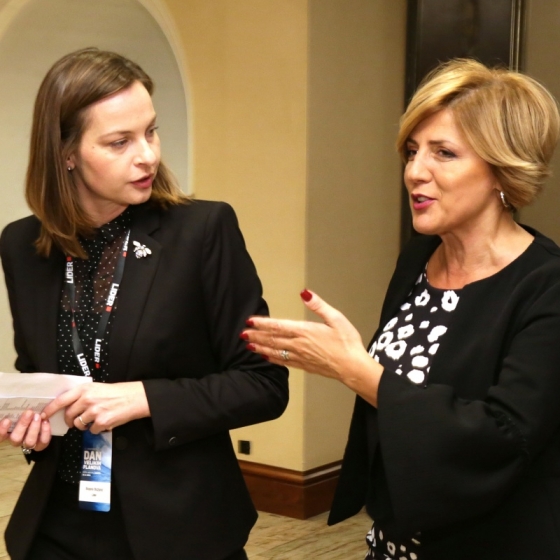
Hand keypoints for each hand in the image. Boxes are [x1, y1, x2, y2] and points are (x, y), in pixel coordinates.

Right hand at [0, 410, 51, 452]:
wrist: (45, 410)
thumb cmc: (29, 408)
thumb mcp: (20, 406)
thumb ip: (14, 407)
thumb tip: (5, 402)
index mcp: (8, 431)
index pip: (1, 436)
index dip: (2, 431)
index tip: (7, 420)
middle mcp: (17, 438)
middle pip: (15, 438)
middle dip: (22, 425)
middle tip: (29, 412)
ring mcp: (29, 442)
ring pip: (29, 442)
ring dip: (34, 429)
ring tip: (38, 416)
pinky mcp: (41, 443)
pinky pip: (43, 441)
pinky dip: (45, 432)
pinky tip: (46, 421)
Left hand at [42, 381, 150, 433]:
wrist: (135, 398)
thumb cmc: (118, 392)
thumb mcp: (98, 388)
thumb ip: (83, 395)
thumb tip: (69, 406)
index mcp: (85, 389)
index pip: (61, 400)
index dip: (50, 409)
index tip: (43, 415)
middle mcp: (87, 399)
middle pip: (68, 415)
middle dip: (70, 421)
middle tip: (75, 421)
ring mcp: (94, 411)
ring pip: (79, 424)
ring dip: (84, 425)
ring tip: (94, 419)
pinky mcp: (102, 422)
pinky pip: (91, 430)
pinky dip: (96, 429)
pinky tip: (104, 422)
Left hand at [242, 289, 382, 404]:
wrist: (352, 368)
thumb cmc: (347, 343)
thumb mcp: (336, 318)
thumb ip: (318, 305)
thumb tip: (305, 293)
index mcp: (305, 331)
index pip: (278, 326)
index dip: (262, 323)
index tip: (250, 321)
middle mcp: (299, 345)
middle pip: (272, 339)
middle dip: (256, 335)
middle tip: (242, 333)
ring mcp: (300, 357)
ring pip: (274, 351)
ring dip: (260, 347)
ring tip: (248, 344)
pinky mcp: (304, 366)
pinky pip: (283, 362)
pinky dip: (271, 359)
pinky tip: (265, 357)